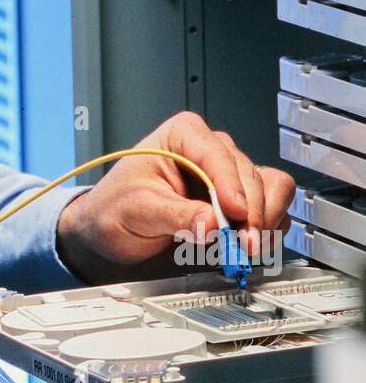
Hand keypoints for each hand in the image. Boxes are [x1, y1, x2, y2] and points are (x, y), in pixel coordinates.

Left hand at [56, 111, 294, 272]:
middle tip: (243, 245)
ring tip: (249, 247)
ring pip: (270, 187)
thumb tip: (211, 223)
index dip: (231, 185)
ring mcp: (228, 176)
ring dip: (266, 219)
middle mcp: (211, 151)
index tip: (236, 214)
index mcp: (183, 135)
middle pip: (250, 174)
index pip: (218, 155)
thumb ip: (175, 216)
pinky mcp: (238, 201)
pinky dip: (268, 229)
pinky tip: (249, 246)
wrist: (110, 230)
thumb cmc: (115, 208)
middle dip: (251, 212)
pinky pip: (271, 208)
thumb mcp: (137, 210)